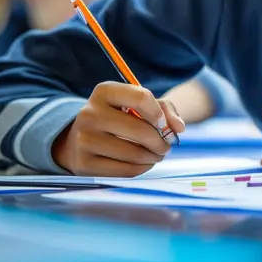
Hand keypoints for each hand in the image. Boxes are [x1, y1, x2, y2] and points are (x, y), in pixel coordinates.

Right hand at [52, 81, 185, 176]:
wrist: (82, 138)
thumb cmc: (119, 117)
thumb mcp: (139, 104)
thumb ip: (165, 109)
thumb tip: (179, 128)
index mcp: (104, 92)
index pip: (141, 97)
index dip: (159, 113)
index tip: (162, 123)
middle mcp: (89, 113)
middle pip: (141, 130)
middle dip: (161, 142)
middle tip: (166, 146)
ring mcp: (84, 139)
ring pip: (134, 153)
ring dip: (154, 157)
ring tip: (157, 154)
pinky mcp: (83, 163)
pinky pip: (125, 170)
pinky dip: (142, 168)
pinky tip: (144, 163)